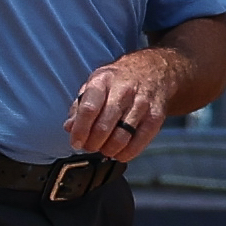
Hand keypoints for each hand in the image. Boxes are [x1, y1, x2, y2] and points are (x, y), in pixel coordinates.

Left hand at [64, 48, 182, 161]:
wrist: (154, 71)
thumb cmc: (119, 81)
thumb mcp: (95, 84)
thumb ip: (80, 106)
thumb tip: (70, 127)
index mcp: (103, 81)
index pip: (89, 109)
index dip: (80, 130)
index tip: (76, 142)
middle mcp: (123, 91)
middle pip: (104, 127)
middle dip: (93, 144)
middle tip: (90, 146)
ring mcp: (142, 104)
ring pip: (121, 138)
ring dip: (108, 150)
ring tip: (104, 149)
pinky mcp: (155, 117)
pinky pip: (139, 142)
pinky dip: (126, 153)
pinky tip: (120, 152)